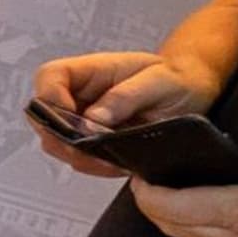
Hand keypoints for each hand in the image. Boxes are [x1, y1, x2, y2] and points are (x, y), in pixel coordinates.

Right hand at [29, 46, 215, 175]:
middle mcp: (80, 95)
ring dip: (80, 156)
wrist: (193, 91)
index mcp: (91, 71)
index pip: (49, 78)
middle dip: (64, 139)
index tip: (75, 122)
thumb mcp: (159, 81)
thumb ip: (126, 97)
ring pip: (57, 142)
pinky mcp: (92, 140)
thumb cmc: (178, 77)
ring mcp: (83, 119)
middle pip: (44, 116)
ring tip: (113, 160)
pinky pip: (78, 158)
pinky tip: (117, 163)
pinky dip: (94, 166)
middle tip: (93, 151)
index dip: (51, 100)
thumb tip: (93, 120)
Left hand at [132, 147, 237, 236]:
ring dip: (174, 225)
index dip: (148, 194)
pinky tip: (206, 219)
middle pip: (175, 230)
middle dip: (153, 209)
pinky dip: (200, 236)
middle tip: (148, 185)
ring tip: (171, 199)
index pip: (176, 207)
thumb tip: (237, 162)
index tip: (139, 177)